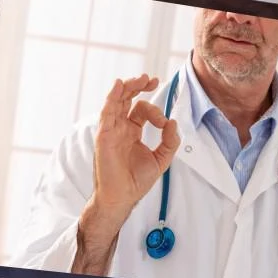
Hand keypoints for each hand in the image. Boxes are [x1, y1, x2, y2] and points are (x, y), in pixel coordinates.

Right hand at [74, 75, 179, 271]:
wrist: (122, 198)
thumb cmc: (137, 181)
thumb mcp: (161, 158)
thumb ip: (170, 140)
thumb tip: (173, 122)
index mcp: (132, 131)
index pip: (142, 109)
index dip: (155, 111)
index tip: (164, 123)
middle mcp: (120, 127)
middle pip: (127, 99)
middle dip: (138, 86)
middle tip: (151, 79)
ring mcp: (111, 130)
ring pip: (116, 101)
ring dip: (127, 87)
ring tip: (141, 78)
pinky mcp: (104, 135)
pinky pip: (107, 112)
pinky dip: (112, 97)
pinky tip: (119, 85)